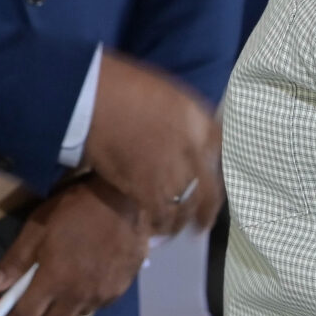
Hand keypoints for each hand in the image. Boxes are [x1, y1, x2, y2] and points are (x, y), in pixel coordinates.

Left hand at [0, 177, 148, 315]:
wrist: (125, 198)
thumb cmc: (76, 208)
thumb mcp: (37, 226)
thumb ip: (15, 260)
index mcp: (52, 280)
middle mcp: (76, 295)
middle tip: (41, 295)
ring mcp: (101, 295)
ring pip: (76, 315)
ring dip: (67, 306)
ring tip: (71, 277)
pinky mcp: (120, 290)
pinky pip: (97, 304)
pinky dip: (89, 295)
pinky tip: (92, 271)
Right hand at [82, 53, 222, 235]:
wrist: (91, 98)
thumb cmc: (120, 85)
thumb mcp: (165, 93)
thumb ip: (182, 118)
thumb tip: (184, 135)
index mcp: (200, 121)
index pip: (224, 152)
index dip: (220, 170)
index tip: (215, 182)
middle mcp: (194, 150)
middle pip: (211, 191)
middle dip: (208, 211)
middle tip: (202, 223)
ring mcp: (174, 173)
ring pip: (188, 208)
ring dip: (183, 222)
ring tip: (176, 230)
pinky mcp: (148, 191)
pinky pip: (162, 217)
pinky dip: (160, 226)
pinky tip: (156, 231)